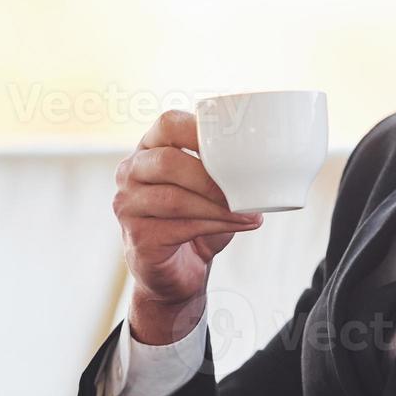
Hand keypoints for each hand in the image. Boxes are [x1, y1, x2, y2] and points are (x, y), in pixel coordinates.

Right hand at [113, 109, 262, 343]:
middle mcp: (130, 172)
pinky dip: (215, 225)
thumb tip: (268, 159)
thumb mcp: (207, 187)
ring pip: (175, 199)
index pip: (168, 124)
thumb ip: (223, 168)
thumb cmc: (195, 220)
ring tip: (248, 211)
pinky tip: (237, 224)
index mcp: (149, 149)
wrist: (176, 271)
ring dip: (217, 206)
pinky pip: (179, 227)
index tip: (234, 146)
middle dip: (210, 176)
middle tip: (244, 188)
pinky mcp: (138, 237)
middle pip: (168, 162)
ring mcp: (128, 205)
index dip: (200, 130)